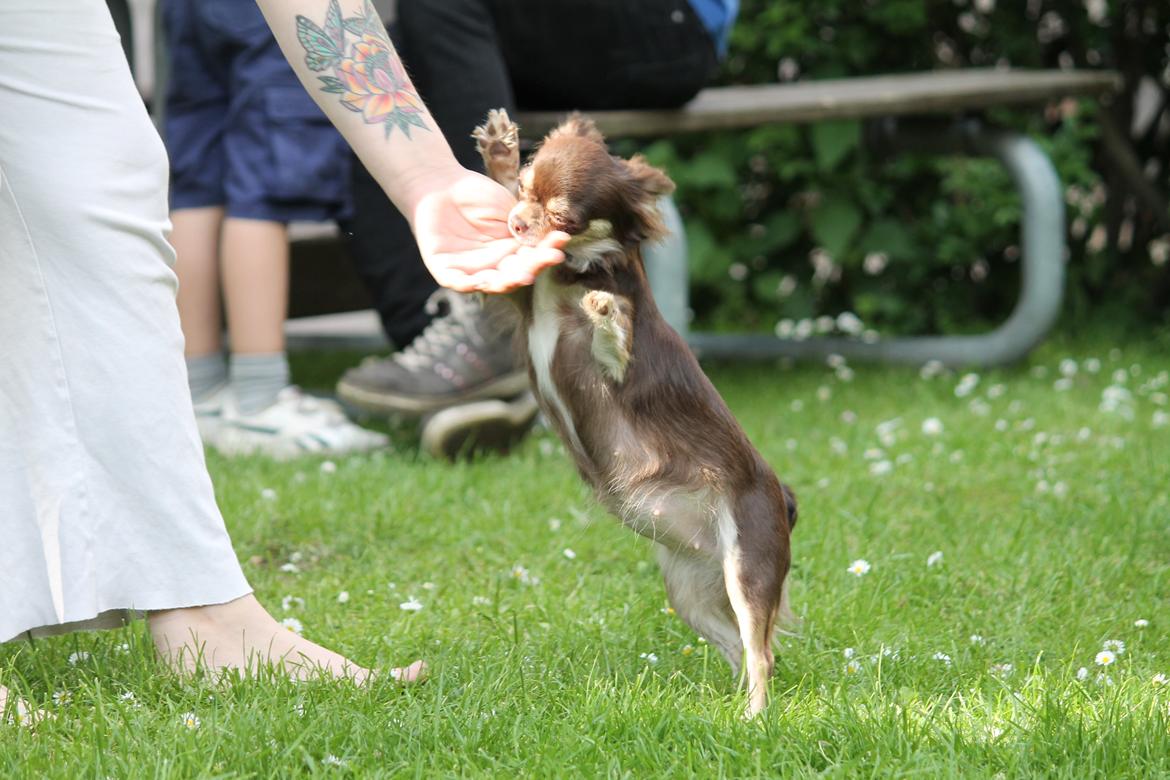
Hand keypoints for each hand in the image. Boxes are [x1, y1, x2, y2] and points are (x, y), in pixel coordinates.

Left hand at [410, 169, 568, 292]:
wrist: (439, 183)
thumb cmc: (474, 194)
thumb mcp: (506, 209)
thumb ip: (522, 225)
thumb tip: (546, 237)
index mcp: (510, 252)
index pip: (532, 258)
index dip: (546, 252)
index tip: (560, 242)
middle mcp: (493, 265)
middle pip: (516, 274)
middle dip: (533, 268)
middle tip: (548, 259)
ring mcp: (470, 270)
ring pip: (491, 284)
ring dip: (508, 282)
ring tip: (524, 275)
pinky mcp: (444, 269)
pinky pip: (458, 282)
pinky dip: (470, 284)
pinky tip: (484, 280)